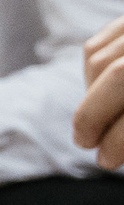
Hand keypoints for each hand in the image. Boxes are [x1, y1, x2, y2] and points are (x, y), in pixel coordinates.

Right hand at [76, 14, 123, 169]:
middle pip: (114, 77)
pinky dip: (92, 68)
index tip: (106, 161)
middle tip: (87, 144)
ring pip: (98, 59)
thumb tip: (116, 149)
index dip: (116, 140)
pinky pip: (97, 43)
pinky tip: (101, 88)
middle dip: (92, 117)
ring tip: (97, 119)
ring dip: (91, 94)